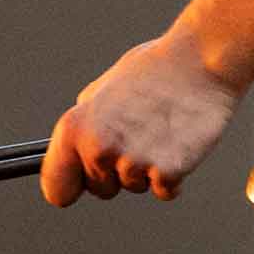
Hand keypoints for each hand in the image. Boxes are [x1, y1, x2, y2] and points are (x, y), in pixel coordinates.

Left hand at [42, 30, 244, 206]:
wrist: (198, 61)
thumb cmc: (153, 69)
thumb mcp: (102, 89)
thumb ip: (86, 121)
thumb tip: (77, 146)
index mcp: (74, 128)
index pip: (56, 187)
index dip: (70, 186)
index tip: (79, 184)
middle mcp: (98, 149)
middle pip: (99, 189)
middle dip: (115, 172)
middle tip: (137, 138)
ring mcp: (132, 163)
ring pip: (134, 188)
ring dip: (147, 170)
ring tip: (160, 132)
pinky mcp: (167, 172)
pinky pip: (164, 191)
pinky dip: (173, 176)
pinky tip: (177, 144)